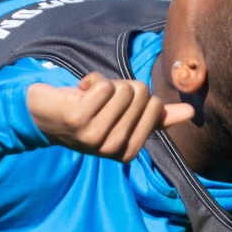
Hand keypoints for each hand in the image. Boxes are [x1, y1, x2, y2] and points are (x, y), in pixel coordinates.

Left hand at [27, 72, 194, 162]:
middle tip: (99, 102)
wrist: (41, 114)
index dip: (136, 96)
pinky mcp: (78, 118)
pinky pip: (104, 84)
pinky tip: (79, 92)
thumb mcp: (122, 118)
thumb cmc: (86, 113)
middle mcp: (112, 148)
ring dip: (106, 84)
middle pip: (140, 94)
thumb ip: (155, 117)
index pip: (154, 105)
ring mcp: (94, 135)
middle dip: (121, 88)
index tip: (115, 108)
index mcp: (127, 152)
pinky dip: (92, 79)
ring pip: (123, 88)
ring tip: (88, 97)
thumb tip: (189, 112)